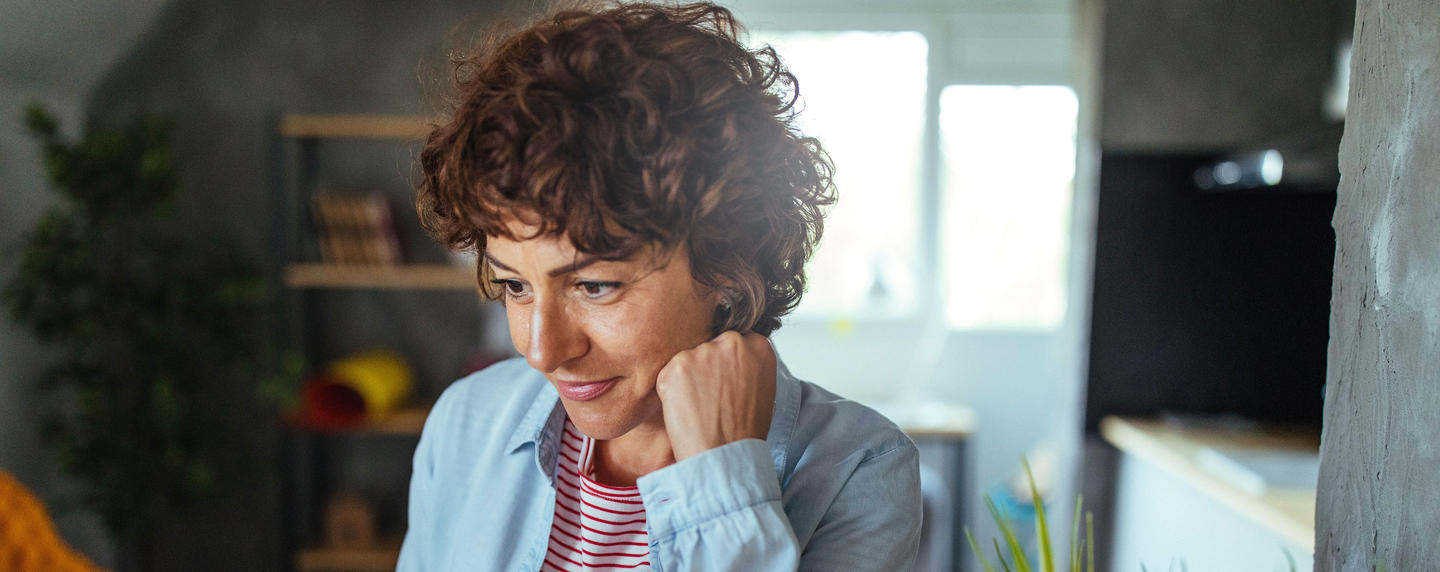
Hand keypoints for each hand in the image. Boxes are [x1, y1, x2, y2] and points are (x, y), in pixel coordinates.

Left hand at [655, 330, 776, 461]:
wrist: (724, 456)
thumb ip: (749, 367)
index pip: (737, 341)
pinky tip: (686, 411)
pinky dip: (671, 391)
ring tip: (699, 409)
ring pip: (689, 360)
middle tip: (710, 398)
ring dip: (689, 379)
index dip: (728, 363)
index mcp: (758, 346)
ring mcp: (703, 352)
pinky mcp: (677, 365)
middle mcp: (732, 342)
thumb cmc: (744, 432)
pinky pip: (669, 374)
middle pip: (711, 346)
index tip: (726, 380)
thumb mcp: (763, 391)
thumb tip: (732, 361)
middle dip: (707, 367)